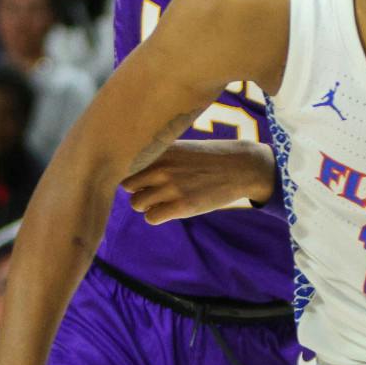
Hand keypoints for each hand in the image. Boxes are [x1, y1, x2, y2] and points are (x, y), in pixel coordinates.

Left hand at [124, 140, 276, 222]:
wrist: (240, 167)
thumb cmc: (208, 158)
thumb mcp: (182, 147)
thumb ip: (157, 155)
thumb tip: (129, 170)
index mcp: (161, 150)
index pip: (125, 164)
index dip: (132, 172)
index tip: (143, 176)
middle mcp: (162, 167)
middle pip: (127, 185)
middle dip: (137, 189)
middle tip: (153, 190)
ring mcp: (172, 187)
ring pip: (136, 203)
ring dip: (146, 205)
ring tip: (162, 200)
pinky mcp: (182, 206)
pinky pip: (152, 217)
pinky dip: (156, 216)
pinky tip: (170, 209)